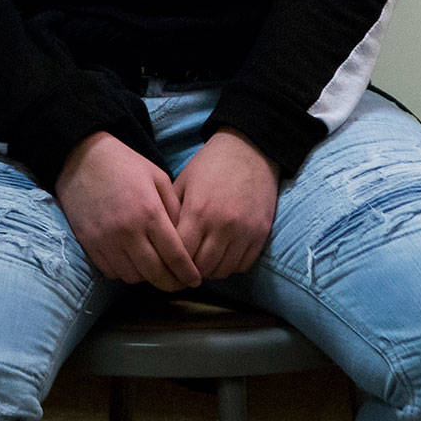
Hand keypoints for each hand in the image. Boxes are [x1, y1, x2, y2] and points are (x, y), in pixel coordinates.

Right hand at [55, 132, 202, 291]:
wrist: (82, 158)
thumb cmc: (125, 165)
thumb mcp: (158, 178)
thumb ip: (174, 209)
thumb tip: (185, 239)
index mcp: (149, 213)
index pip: (175, 256)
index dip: (187, 273)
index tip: (195, 281)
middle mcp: (127, 231)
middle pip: (155, 273)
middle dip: (172, 283)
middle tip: (179, 283)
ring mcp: (106, 240)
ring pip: (133, 277)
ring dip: (147, 277)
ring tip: (156, 269)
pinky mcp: (89, 244)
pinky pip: (111, 272)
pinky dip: (125, 272)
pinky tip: (133, 262)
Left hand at [173, 130, 280, 278]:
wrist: (250, 149)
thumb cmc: (211, 165)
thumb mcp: (183, 182)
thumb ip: (171, 212)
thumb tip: (159, 241)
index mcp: (198, 211)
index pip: (181, 254)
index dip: (172, 261)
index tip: (168, 261)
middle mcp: (222, 224)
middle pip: (201, 268)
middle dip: (190, 269)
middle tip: (185, 264)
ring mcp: (244, 231)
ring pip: (223, 271)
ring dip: (211, 269)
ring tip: (204, 259)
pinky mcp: (261, 233)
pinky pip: (243, 265)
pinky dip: (231, 265)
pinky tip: (223, 254)